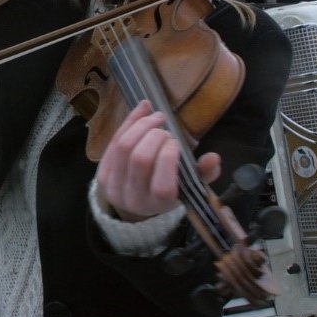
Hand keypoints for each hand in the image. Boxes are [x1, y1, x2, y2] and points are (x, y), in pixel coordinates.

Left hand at [95, 100, 219, 220]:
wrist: (138, 200)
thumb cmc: (170, 189)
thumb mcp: (189, 186)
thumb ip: (204, 174)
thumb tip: (214, 157)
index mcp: (157, 205)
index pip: (162, 186)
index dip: (169, 158)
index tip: (176, 144)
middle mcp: (133, 199)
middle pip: (140, 159)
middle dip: (155, 136)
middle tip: (166, 131)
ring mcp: (113, 186)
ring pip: (123, 147)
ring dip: (141, 125)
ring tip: (156, 118)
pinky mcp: (102, 173)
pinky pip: (114, 141)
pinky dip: (129, 122)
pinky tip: (144, 111)